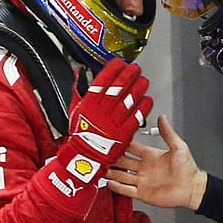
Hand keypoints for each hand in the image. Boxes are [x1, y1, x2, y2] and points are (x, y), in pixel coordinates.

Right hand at [57, 58, 152, 184]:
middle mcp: (101, 112)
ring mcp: (113, 122)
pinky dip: (142, 108)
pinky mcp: (123, 134)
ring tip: (144, 81)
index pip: (102, 81)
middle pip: (118, 89)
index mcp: (89, 104)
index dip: (112, 70)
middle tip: (135, 68)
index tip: (119, 63)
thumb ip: (79, 91)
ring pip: (128, 101)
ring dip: (138, 89)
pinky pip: (135, 118)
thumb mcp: (74, 110)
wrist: (83, 160)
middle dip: (128, 76)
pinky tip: (148, 100)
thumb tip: (79, 74)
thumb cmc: (79, 135)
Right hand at [106, 114, 206, 210]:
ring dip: (112, 172)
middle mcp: (145, 168)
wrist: (192, 188)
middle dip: (113, 158)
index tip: (112, 139)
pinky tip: (109, 183)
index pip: (132, 148)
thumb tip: (162, 118)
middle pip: (124, 162)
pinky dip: (117, 187)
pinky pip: (127, 190)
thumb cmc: (188, 168)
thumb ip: (168, 133)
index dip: (123, 144)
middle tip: (101, 154)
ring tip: (100, 169)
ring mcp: (143, 181)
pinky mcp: (143, 193)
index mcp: (151, 156)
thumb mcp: (178, 147)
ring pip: (122, 176)